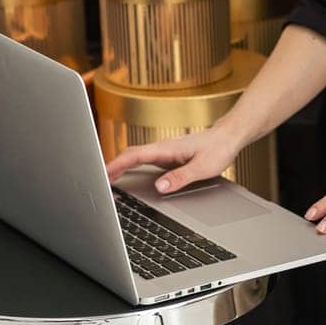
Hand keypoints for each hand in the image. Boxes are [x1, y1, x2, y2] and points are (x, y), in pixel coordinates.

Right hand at [104, 127, 241, 193]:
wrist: (228, 137)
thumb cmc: (218, 149)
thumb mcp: (202, 168)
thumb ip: (180, 177)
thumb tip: (160, 187)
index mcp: (166, 148)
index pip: (134, 155)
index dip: (117, 165)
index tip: (103, 174)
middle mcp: (162, 148)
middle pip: (129, 154)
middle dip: (112, 166)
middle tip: (98, 180)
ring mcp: (163, 151)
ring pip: (134, 156)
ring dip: (119, 166)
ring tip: (106, 180)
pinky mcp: (167, 155)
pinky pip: (143, 160)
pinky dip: (130, 166)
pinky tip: (127, 175)